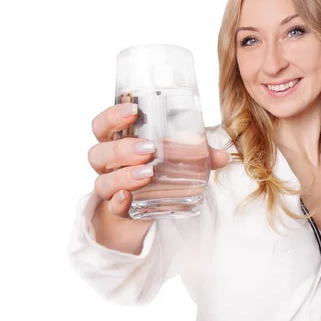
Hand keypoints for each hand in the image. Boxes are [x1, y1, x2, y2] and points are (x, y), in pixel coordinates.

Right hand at [88, 103, 229, 218]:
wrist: (148, 204)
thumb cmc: (158, 166)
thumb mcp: (176, 154)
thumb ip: (197, 152)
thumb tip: (223, 156)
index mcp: (116, 141)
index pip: (102, 125)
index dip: (112, 117)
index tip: (134, 110)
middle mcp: (107, 164)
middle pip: (97, 153)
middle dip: (121, 149)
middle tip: (148, 148)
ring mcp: (110, 187)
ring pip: (102, 182)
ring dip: (122, 176)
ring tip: (147, 173)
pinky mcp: (119, 210)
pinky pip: (112, 208)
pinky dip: (118, 203)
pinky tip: (127, 197)